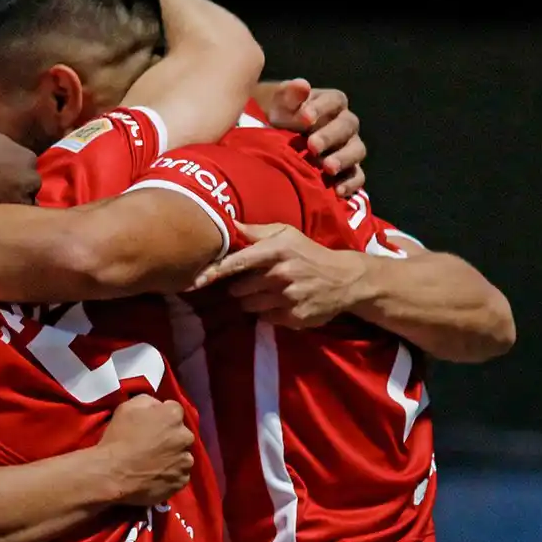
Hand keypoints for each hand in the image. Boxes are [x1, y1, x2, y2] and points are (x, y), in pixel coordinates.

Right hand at [97, 396, 194, 506]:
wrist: (113, 474)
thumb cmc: (118, 438)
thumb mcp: (127, 407)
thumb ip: (148, 401)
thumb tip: (157, 406)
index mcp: (173, 416)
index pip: (173, 409)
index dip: (161, 416)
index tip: (150, 424)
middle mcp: (186, 437)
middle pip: (181, 433)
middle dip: (170, 436)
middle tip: (151, 444)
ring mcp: (185, 461)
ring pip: (181, 455)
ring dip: (172, 456)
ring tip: (152, 463)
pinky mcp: (182, 481)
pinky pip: (179, 474)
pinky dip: (170, 474)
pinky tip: (154, 475)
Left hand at [192, 221, 366, 326]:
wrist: (346, 279)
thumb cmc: (308, 253)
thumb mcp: (286, 234)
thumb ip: (255, 231)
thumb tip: (226, 224)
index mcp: (277, 250)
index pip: (238, 262)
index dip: (214, 272)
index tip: (194, 280)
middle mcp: (281, 274)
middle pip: (237, 288)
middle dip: (238, 286)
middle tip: (251, 281)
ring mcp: (288, 298)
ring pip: (248, 305)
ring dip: (250, 300)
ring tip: (266, 291)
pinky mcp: (294, 317)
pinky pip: (264, 318)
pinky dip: (266, 312)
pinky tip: (280, 302)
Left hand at [256, 80, 366, 197]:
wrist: (273, 137)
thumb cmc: (280, 116)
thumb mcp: (280, 103)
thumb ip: (290, 94)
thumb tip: (302, 85)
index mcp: (331, 103)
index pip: (334, 101)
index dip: (321, 109)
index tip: (304, 118)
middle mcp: (344, 124)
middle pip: (347, 126)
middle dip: (330, 136)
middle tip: (312, 146)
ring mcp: (348, 147)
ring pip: (356, 150)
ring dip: (343, 159)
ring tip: (327, 168)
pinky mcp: (347, 169)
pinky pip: (357, 176)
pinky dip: (351, 183)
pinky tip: (338, 191)